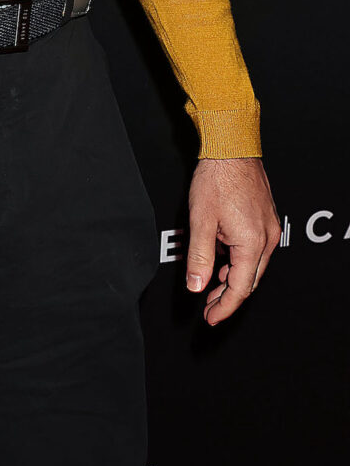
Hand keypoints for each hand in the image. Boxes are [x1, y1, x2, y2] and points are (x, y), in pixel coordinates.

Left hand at [186, 157, 280, 325]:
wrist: (231, 148)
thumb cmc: (216, 178)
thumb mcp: (200, 221)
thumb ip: (199, 257)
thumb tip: (196, 286)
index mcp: (252, 244)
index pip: (240, 289)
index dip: (224, 307)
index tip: (210, 318)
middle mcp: (267, 238)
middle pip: (249, 281)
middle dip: (228, 296)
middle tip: (209, 307)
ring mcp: (269, 228)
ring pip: (253, 266)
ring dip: (233, 278)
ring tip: (211, 285)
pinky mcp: (266, 219)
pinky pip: (255, 249)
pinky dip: (239, 260)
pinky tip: (223, 259)